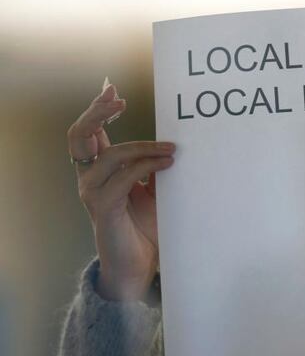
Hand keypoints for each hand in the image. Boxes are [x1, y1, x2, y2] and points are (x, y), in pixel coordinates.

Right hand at [67, 80, 175, 300]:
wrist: (140, 265)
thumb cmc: (147, 228)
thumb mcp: (155, 192)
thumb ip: (154, 168)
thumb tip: (171, 143)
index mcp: (100, 170)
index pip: (89, 132)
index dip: (97, 109)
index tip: (113, 90)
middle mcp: (90, 178)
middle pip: (80, 134)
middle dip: (98, 112)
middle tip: (119, 99)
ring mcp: (93, 192)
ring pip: (112, 154)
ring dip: (144, 146)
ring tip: (172, 149)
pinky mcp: (103, 208)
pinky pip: (124, 178)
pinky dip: (147, 167)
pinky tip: (167, 164)